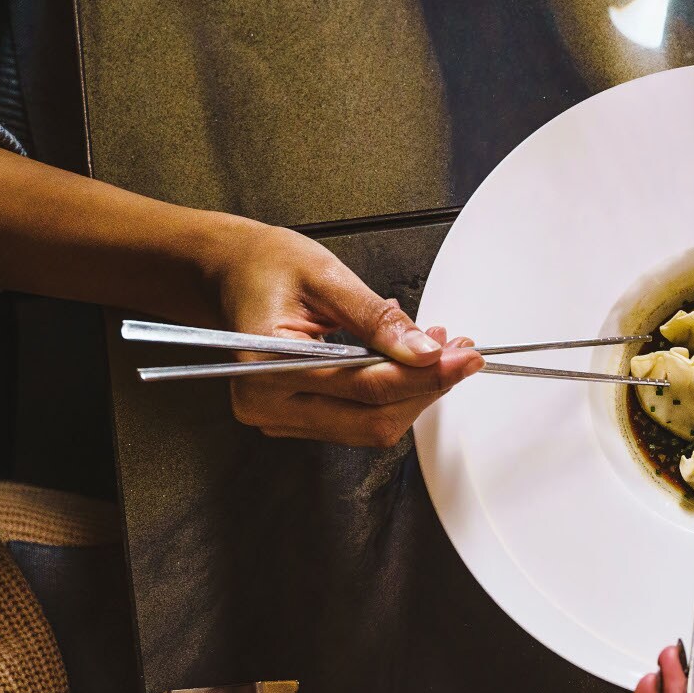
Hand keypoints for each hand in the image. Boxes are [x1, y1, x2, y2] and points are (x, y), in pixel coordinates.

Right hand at [202, 222, 481, 446]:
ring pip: (369, 427)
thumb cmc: (265, 265)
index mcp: (266, 365)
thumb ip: (376, 317)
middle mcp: (265, 403)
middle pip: (372, 420)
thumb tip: (424, 350)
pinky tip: (406, 363)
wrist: (229, 272)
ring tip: (436, 351)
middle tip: (459, 353)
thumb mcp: (325, 274)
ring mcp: (277, 417)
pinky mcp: (293, 418)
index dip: (424, 376)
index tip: (464, 356)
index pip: (365, 387)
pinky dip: (390, 395)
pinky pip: (356, 420)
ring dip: (412, 393)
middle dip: (425, 388)